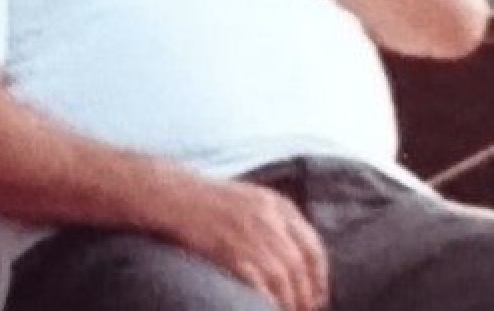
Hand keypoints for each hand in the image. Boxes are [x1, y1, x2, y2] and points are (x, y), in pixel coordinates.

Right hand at [165, 177, 328, 310]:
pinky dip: (266, 300)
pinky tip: (264, 308)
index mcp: (278, 204)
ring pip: (283, 278)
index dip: (319, 277)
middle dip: (306, 295)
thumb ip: (276, 222)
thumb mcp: (252, 201)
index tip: (318, 297)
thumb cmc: (211, 202)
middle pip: (300, 266)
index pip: (313, 246)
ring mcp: (249, 232)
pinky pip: (258, 283)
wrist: (174, 194)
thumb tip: (297, 260)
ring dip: (288, 302)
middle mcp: (269, 216)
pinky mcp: (229, 248)